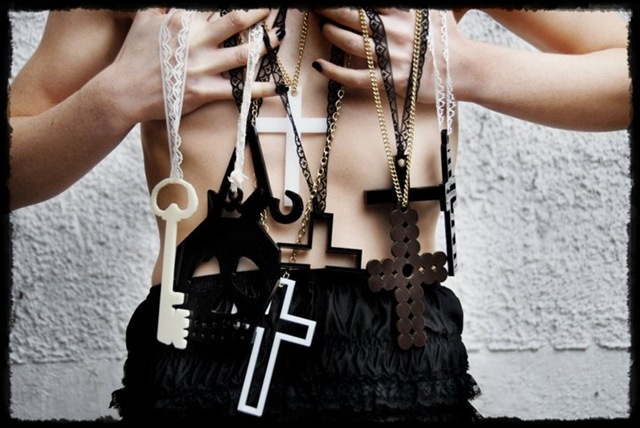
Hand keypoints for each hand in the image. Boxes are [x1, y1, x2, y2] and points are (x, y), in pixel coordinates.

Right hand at [108, 8, 280, 123]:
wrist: (125, 91)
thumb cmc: (134, 55)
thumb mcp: (145, 18)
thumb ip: (165, 3)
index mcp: (181, 20)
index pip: (213, 4)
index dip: (234, 1)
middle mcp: (195, 41)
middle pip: (235, 21)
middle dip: (256, 13)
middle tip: (270, 9)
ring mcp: (201, 67)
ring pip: (242, 54)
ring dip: (265, 45)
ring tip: (278, 38)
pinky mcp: (205, 91)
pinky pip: (238, 90)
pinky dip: (260, 90)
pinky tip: (278, 88)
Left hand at [312, 8, 460, 104]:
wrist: (464, 68)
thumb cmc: (446, 38)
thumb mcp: (433, 10)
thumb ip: (410, 2)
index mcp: (403, 13)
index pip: (368, 1)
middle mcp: (395, 33)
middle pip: (354, 17)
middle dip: (331, 10)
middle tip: (316, 6)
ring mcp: (392, 57)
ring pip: (352, 44)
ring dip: (333, 34)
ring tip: (325, 29)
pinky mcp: (390, 80)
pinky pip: (356, 78)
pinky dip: (335, 72)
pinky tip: (321, 66)